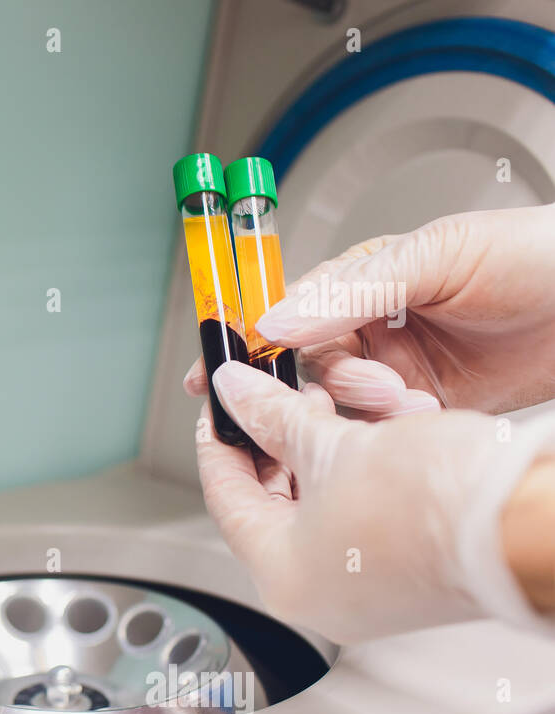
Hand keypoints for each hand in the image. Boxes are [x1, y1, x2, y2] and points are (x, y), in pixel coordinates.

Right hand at [185, 204, 554, 417]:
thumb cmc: (540, 257)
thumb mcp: (440, 256)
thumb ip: (353, 290)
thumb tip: (277, 318)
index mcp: (365, 279)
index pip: (287, 310)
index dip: (247, 342)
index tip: (215, 373)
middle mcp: (374, 326)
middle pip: (308, 368)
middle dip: (329, 384)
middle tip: (373, 387)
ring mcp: (399, 370)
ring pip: (342, 406)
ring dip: (366, 412)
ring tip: (413, 401)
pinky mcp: (429, 409)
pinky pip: (384, 431)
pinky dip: (392, 434)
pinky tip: (423, 421)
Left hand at [197, 362, 554, 641]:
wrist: (525, 525)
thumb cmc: (438, 502)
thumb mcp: (335, 442)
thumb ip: (275, 415)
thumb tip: (237, 393)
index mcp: (282, 577)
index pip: (224, 498)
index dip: (219, 442)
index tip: (219, 407)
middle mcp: (316, 600)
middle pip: (266, 509)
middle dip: (270, 446)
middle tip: (270, 400)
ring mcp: (360, 597)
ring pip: (311, 514)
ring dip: (311, 457)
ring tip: (320, 407)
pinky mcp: (400, 585)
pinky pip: (352, 527)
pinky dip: (347, 483)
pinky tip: (357, 440)